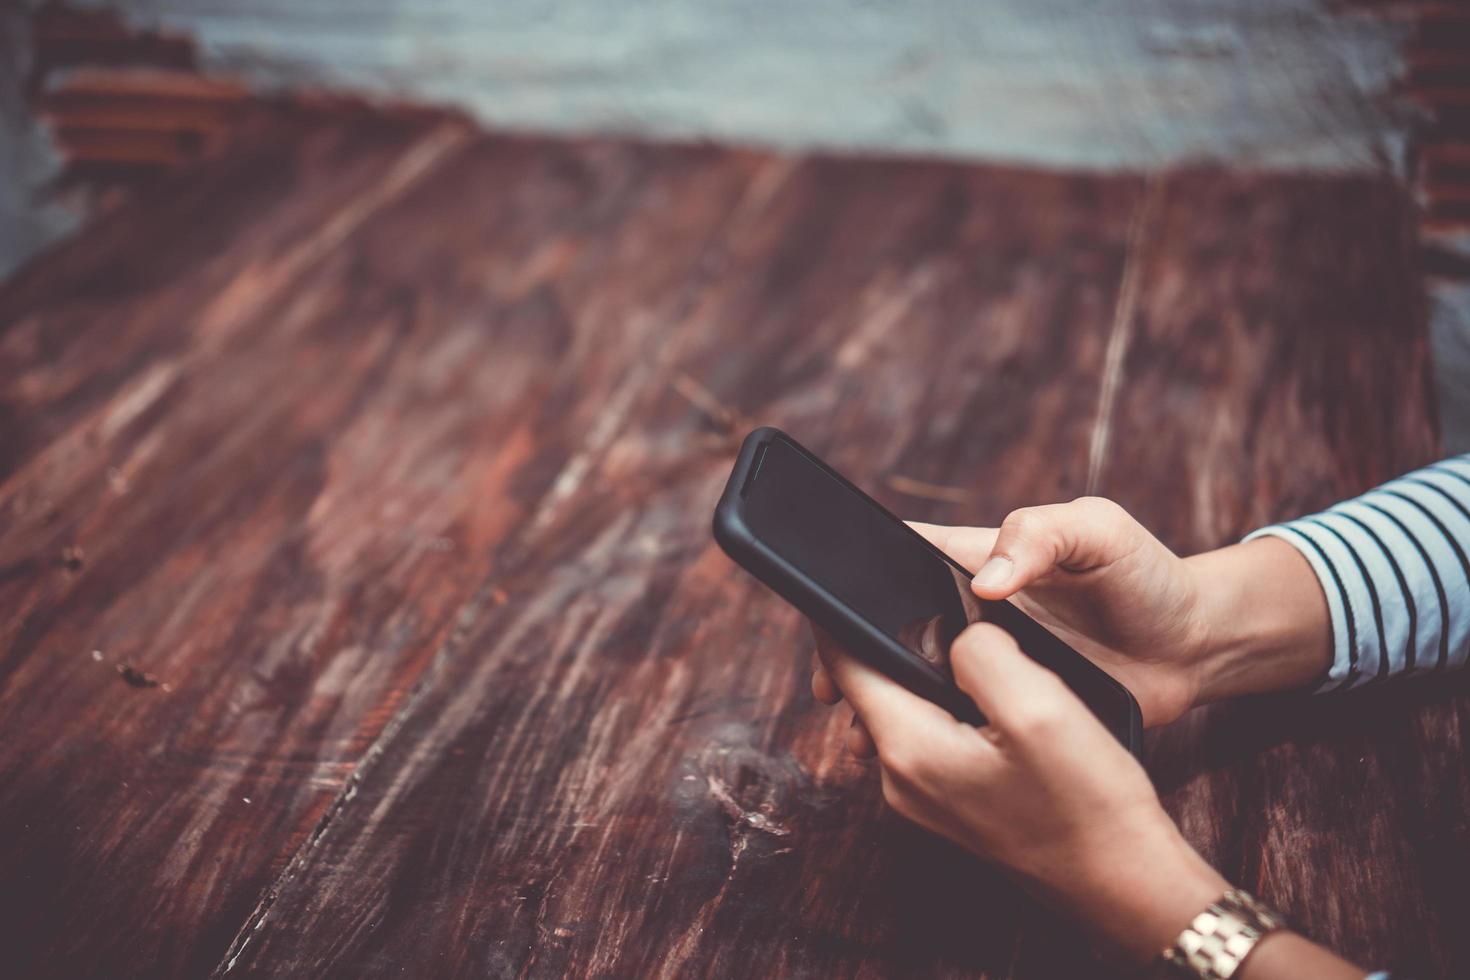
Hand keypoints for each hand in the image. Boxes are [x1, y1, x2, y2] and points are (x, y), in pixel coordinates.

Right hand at [813, 496, 1332, 740]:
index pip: (893, 558)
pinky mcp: (1005, 705)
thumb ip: (1041, 534)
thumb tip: (983, 582)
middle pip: (887, 625)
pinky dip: (926, 736)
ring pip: (911, 678)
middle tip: (835, 692)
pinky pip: (951, 720)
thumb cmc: (1147, 575)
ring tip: (862, 733)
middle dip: (852, 655)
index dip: (854, 582)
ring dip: (882, 702)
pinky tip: (909, 758)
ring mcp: (984, 661)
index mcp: (973, 558)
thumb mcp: (1099, 530)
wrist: (1196, 647)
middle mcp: (966, 609)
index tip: (830, 620)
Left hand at [816, 623, 1228, 962]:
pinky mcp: (954, 802)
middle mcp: (900, 778)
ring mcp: (925, 796)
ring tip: (988, 655)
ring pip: (910, 707)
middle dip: (902, 642)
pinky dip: (959, 706)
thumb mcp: (1039, 706)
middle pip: (876, 684)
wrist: (1125, 883)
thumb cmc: (1087, 804)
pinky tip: (1004, 701)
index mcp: (908, 748)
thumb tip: (958, 635)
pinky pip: (938, 734)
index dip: (845, 615)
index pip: (845, 664)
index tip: (863, 580)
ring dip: (937, 674)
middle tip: (948, 610)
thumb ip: (982, 652)